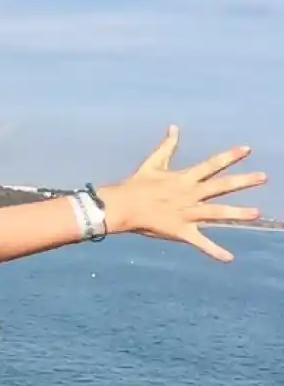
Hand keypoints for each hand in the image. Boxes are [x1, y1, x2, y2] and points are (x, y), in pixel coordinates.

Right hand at [99, 127, 265, 260]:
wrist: (122, 206)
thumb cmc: (135, 185)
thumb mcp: (154, 163)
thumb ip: (168, 146)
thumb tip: (174, 127)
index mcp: (185, 179)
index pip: (212, 165)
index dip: (229, 156)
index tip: (247, 149)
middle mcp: (190, 195)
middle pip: (221, 186)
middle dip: (243, 181)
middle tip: (263, 177)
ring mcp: (187, 213)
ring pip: (217, 213)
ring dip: (237, 214)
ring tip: (256, 213)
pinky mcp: (181, 231)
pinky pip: (200, 242)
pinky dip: (214, 251)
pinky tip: (229, 258)